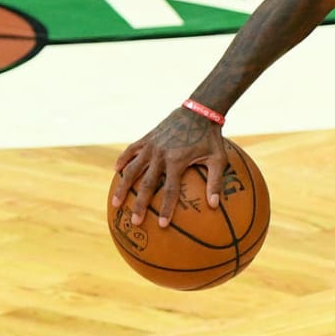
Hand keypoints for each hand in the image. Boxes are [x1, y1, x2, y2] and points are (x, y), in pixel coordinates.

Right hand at [110, 107, 226, 226]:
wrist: (199, 111)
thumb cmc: (211, 137)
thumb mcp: (218, 158)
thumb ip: (216, 181)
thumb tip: (215, 205)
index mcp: (177, 161)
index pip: (171, 190)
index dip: (166, 208)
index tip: (162, 224)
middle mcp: (160, 155)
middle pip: (147, 184)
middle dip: (139, 204)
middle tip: (134, 221)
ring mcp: (151, 146)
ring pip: (132, 169)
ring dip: (123, 187)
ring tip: (115, 203)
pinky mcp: (146, 138)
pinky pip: (130, 151)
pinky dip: (123, 161)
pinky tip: (117, 171)